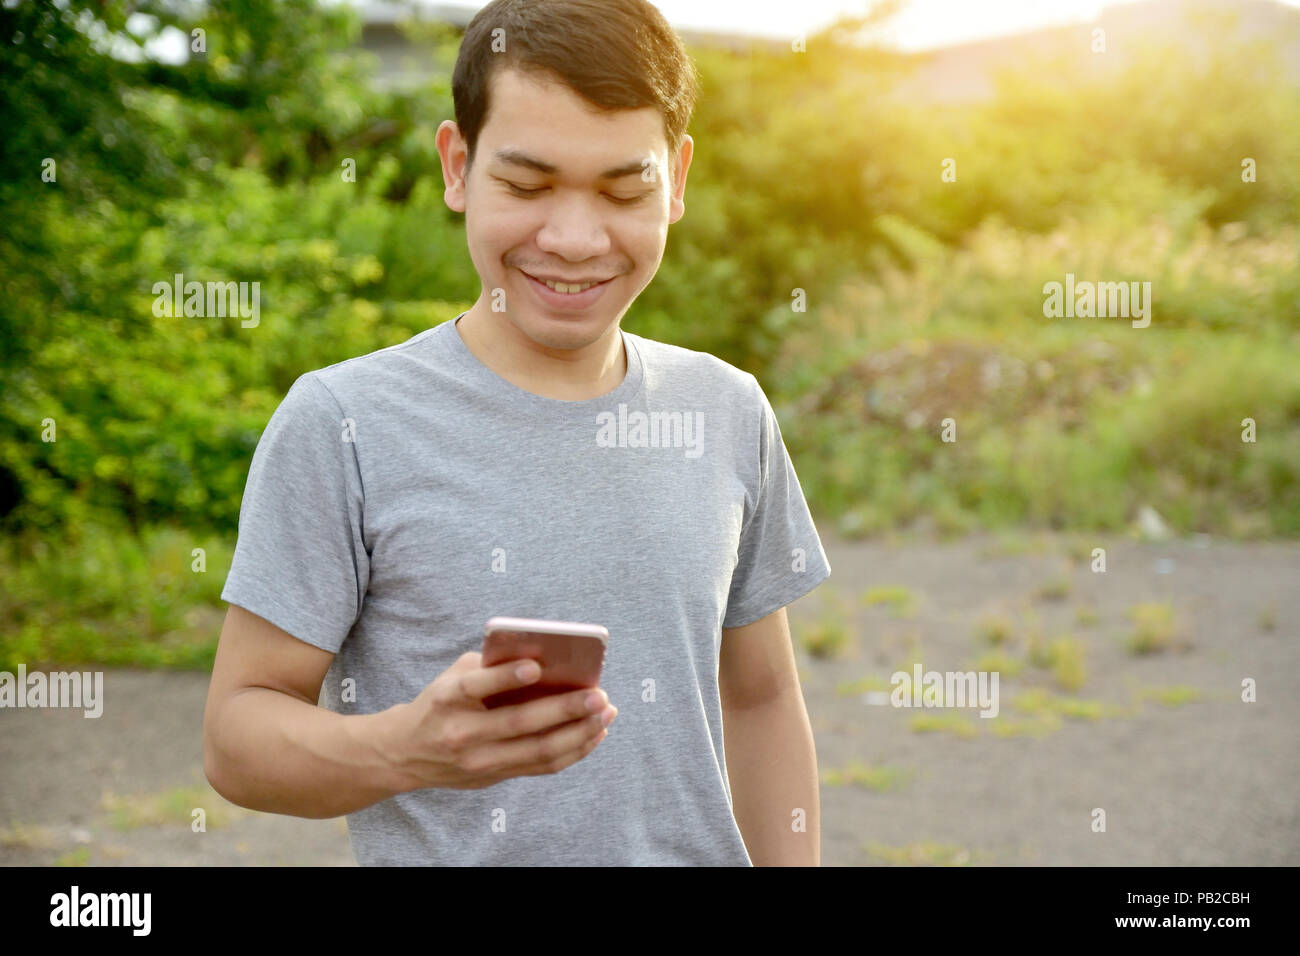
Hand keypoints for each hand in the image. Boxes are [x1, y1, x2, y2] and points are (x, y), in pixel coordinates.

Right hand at [379, 652, 616, 790]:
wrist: (404, 753)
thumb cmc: (440, 702)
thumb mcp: (452, 677)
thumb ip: (491, 667)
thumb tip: (546, 657)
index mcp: (448, 698)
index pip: (477, 687)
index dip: (507, 677)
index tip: (538, 666)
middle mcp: (462, 733)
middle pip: (520, 724)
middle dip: (565, 709)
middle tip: (599, 695)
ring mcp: (479, 761)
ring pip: (538, 751)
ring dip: (579, 733)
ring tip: (606, 714)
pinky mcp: (493, 777)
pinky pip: (541, 767)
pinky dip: (573, 751)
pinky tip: (594, 734)